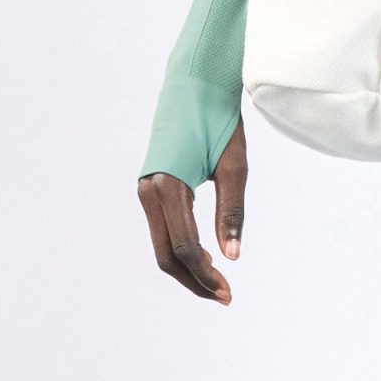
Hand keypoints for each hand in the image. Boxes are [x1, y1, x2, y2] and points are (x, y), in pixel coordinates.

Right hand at [137, 119, 247, 302]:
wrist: (195, 83)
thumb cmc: (218, 120)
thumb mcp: (234, 166)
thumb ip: (232, 211)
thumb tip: (233, 256)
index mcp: (168, 185)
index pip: (184, 246)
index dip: (205, 274)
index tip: (228, 292)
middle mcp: (149, 190)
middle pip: (166, 254)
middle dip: (194, 280)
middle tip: (224, 296)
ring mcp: (145, 189)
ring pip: (161, 245)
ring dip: (187, 269)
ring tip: (217, 283)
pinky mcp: (150, 188)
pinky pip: (162, 229)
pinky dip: (181, 250)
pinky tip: (204, 258)